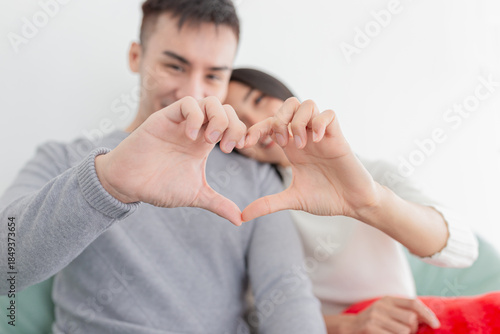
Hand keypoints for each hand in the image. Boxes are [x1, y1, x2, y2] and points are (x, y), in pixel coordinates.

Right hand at [95, 96, 246, 225]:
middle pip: (226, 109)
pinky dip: (195, 116)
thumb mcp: (195, 195)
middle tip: (226, 148)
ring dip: (218, 118)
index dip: (241, 132)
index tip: (240, 149)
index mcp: (205, 142)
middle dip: (234, 125)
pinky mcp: (165, 118)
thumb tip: (240, 220)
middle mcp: (196, 129)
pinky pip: (187, 103)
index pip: (233, 124)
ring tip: (211, 141)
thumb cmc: (159, 186)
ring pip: (210, 101)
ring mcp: (181, 122)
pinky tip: (191, 137)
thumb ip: (218, 203)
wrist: (129, 184)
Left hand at [241, 98, 382, 221]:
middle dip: (279, 117)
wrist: (353, 203)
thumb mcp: (292, 199)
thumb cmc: (326, 198)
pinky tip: (316, 141)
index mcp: (292, 147)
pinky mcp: (338, 137)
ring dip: (299, 120)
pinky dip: (319, 123)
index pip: (270, 124)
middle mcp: (305, 137)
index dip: (255, 129)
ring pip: (307, 104)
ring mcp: (322, 135)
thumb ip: (268, 204)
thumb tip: (242, 216)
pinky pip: (329, 114)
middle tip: (281, 141)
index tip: (245, 144)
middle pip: (288, 104)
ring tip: (301, 144)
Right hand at [325, 296, 440, 333]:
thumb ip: (404, 312)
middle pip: (411, 319)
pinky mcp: (370, 328)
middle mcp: (381, 306)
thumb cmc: (374, 322)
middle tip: (406, 332)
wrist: (349, 328)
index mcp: (388, 300)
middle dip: (413, 329)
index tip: (436, 325)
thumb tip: (429, 320)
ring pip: (404, 331)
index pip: (413, 303)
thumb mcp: (387, 311)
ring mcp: (375, 317)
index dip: (427, 314)